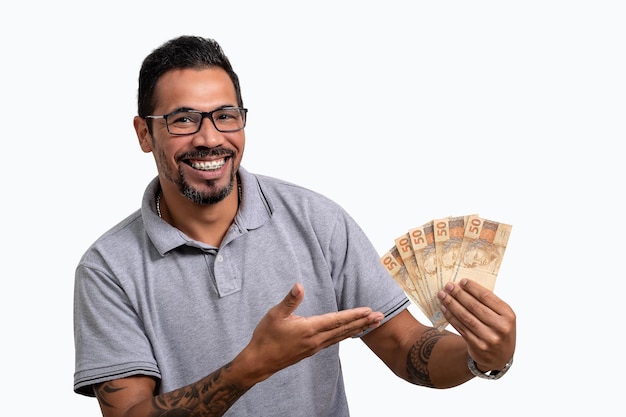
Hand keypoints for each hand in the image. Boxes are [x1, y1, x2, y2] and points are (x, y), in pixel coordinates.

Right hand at [243, 283, 383, 379]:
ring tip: (372, 323)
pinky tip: (350, 333)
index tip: (368, 310)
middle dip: (363, 322)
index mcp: (309, 329)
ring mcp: (315, 346)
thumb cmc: (266, 337)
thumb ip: (290, 301)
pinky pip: (334, 341)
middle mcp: (316, 339)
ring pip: (341, 336)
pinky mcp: (312, 350)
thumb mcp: (275, 315)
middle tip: (381, 316)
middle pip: (344, 329)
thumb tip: (299, 286)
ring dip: (357, 329)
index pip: (336, 320)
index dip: (353, 314)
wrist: (259, 362)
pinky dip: (346, 335)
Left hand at [438, 278, 515, 370]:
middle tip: (448, 286)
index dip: (473, 288)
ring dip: (452, 304)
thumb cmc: (499, 329)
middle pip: (475, 306)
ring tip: (443, 295)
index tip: (462, 281)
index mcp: (508, 315)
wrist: (500, 357)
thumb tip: (465, 286)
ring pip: (466, 317)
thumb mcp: (502, 316)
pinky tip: (444, 309)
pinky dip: (451, 317)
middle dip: (459, 294)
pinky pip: (461, 328)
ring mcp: (489, 338)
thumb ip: (489, 303)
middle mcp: (501, 327)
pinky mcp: (478, 346)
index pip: (487, 297)